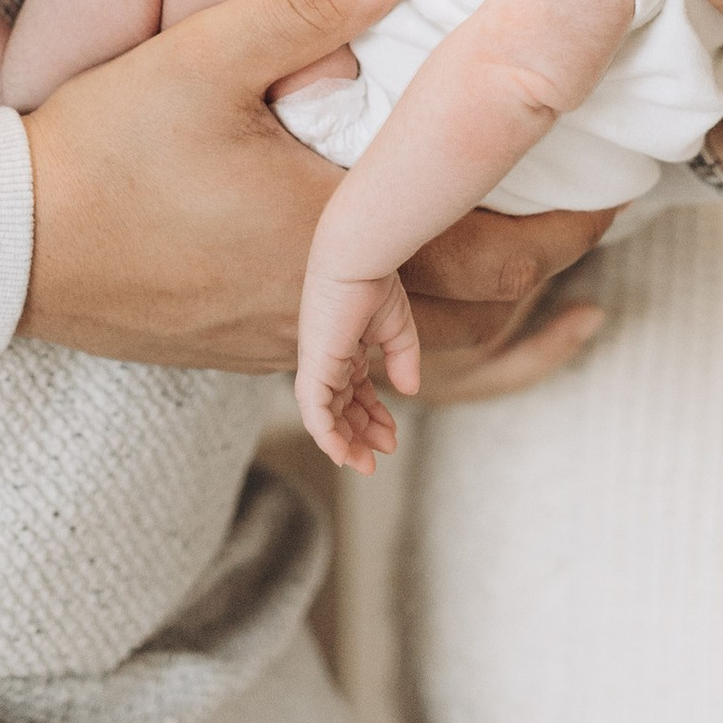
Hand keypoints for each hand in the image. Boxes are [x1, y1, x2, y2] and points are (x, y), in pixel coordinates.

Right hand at [17, 0, 614, 376]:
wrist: (3, 247)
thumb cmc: (96, 149)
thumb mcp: (196, 55)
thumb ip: (306, 0)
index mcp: (331, 236)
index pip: (489, 247)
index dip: (563, 218)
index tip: (618, 175)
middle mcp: (323, 308)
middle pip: (479, 313)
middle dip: (549, 269)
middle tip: (605, 217)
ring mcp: (285, 339)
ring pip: (431, 365)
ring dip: (502, 333)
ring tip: (561, 305)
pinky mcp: (248, 348)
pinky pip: (370, 381)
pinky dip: (426, 373)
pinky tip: (431, 368)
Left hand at [296, 263, 422, 474]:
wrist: (357, 259)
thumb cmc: (374, 282)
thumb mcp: (397, 328)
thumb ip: (403, 360)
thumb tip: (408, 391)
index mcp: (343, 349)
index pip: (354, 392)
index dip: (372, 416)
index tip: (392, 436)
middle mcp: (326, 360)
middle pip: (340, 410)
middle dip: (360, 435)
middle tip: (379, 457)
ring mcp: (318, 365)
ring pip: (326, 418)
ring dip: (346, 443)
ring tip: (367, 463)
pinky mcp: (314, 368)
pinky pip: (315, 413)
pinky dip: (327, 437)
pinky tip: (342, 454)